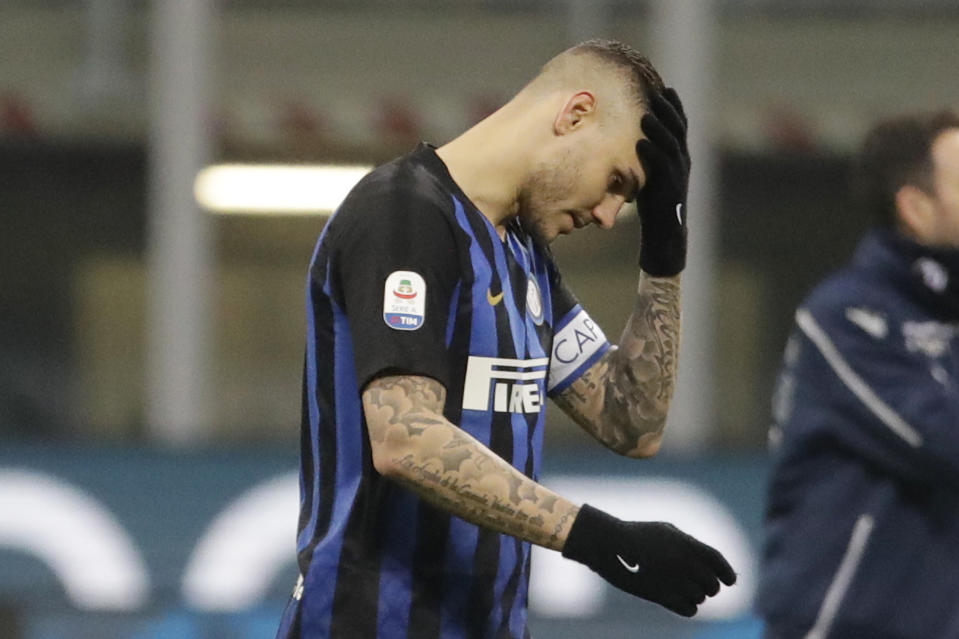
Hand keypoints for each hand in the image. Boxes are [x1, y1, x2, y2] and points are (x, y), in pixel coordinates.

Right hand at [562, 504, 735, 616]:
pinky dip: (688, 607)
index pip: (718, 562)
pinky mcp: (659, 595)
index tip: (730, 581)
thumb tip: (712, 561)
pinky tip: (680, 600)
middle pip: (712, 585)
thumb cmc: (639, 535)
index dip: (727, 573)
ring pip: (700, 598)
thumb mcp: (667, 531)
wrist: (610, 543)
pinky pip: (689, 610)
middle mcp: (683, 562)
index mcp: (686, 544)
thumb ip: (691, 544)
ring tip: (682, 588)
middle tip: (702, 585)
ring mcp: (671, 580)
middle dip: (709, 587)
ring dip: (695, 596)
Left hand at [635, 87, 689, 276]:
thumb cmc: (654, 201)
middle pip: (678, 129)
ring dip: (659, 129)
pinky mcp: (669, 188)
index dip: (675, 107)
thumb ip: (647, 156)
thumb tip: (629, 138)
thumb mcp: (652, 172)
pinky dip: (652, 154)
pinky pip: (661, 168)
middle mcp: (682, 161)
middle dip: (669, 110)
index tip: (666, 88)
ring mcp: (678, 174)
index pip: (680, 125)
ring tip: (646, 115)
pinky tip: (641, 143)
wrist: (665, 231)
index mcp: (680, 155)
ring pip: (671, 146)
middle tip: (657, 92)